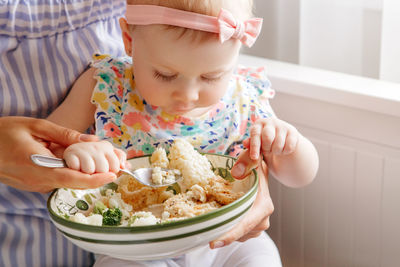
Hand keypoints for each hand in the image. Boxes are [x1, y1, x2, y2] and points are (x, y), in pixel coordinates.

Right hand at [0, 116, 116, 191]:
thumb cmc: (3, 133)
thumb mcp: (35, 127)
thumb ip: (65, 135)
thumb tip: (92, 141)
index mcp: (38, 167)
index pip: (73, 178)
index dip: (95, 179)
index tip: (113, 175)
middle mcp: (38, 181)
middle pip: (75, 181)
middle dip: (97, 174)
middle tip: (117, 163)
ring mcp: (36, 185)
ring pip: (68, 180)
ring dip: (86, 172)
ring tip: (104, 159)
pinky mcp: (34, 183)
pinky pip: (58, 178)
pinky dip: (73, 170)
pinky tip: (80, 159)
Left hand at [210, 156, 272, 247]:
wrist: (260, 173)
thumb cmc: (254, 168)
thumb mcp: (252, 161)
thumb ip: (246, 163)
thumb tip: (236, 173)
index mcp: (263, 206)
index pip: (245, 225)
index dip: (229, 235)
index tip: (213, 243)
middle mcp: (262, 219)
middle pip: (239, 233)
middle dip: (221, 234)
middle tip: (202, 235)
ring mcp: (258, 226)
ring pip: (238, 235)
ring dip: (224, 229)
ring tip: (210, 222)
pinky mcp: (252, 228)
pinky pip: (238, 233)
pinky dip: (228, 228)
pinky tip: (220, 220)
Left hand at [248, 117, 298, 160]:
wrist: (282, 141)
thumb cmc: (265, 144)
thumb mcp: (256, 145)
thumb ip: (250, 145)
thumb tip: (245, 143)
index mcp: (258, 124)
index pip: (255, 135)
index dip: (254, 147)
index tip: (254, 157)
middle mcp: (270, 122)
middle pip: (268, 138)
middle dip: (267, 149)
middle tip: (268, 151)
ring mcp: (282, 125)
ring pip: (278, 144)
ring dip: (276, 152)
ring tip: (275, 150)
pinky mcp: (292, 131)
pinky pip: (289, 146)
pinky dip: (285, 152)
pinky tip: (283, 149)